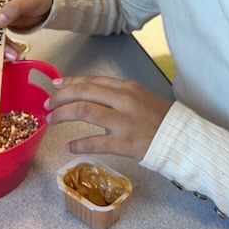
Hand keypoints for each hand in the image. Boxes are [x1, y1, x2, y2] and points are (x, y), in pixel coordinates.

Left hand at [45, 75, 171, 160]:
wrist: (181, 138)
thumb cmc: (159, 119)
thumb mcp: (140, 97)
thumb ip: (116, 94)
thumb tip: (87, 93)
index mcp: (127, 87)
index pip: (92, 81)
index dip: (70, 83)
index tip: (56, 86)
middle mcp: (124, 100)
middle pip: (83, 92)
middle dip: (61, 97)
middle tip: (48, 105)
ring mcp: (123, 121)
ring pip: (84, 111)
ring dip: (63, 115)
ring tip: (51, 121)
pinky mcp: (124, 142)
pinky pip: (95, 142)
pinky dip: (78, 144)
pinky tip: (69, 147)